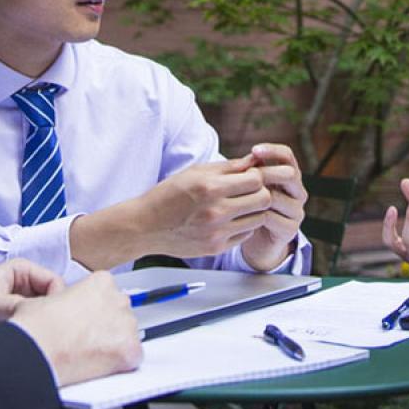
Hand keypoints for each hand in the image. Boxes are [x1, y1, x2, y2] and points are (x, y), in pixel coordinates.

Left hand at [0, 257, 64, 355]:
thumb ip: (19, 306)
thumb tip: (45, 316)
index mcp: (22, 270)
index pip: (57, 284)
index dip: (57, 302)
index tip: (49, 321)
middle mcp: (26, 286)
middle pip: (54, 301)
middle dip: (49, 317)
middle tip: (40, 333)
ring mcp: (22, 305)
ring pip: (46, 316)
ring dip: (40, 328)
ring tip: (27, 339)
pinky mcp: (17, 322)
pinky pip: (35, 329)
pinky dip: (33, 337)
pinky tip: (25, 345)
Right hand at [9, 270, 142, 386]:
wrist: (35, 351)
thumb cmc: (37, 327)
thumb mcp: (50, 296)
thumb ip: (70, 296)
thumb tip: (69, 307)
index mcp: (101, 282)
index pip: (108, 294)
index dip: (95, 309)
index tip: (85, 320)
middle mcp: (119, 299)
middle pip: (120, 313)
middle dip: (107, 325)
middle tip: (86, 338)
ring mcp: (127, 325)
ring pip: (128, 335)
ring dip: (114, 343)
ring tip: (89, 352)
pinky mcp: (131, 350)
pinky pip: (132, 357)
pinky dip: (119, 363)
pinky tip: (99, 364)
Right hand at [137, 155, 273, 257]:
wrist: (145, 226)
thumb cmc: (169, 194)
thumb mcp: (194, 172)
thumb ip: (227, 167)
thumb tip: (254, 161)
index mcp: (209, 188)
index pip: (256, 180)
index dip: (257, 176)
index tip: (248, 177)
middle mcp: (215, 212)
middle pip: (263, 200)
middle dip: (260, 192)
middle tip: (249, 191)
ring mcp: (216, 233)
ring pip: (259, 219)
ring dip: (254, 210)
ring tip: (240, 205)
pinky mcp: (216, 247)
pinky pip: (246, 234)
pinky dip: (243, 226)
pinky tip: (230, 219)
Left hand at [241, 143, 306, 270]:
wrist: (257, 242)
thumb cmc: (252, 208)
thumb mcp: (251, 187)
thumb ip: (251, 171)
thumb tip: (249, 155)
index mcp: (290, 177)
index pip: (287, 156)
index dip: (272, 151)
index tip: (254, 150)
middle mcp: (298, 193)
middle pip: (289, 174)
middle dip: (265, 173)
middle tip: (245, 176)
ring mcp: (296, 212)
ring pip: (277, 197)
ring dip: (256, 196)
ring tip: (237, 197)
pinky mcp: (290, 230)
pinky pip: (271, 218)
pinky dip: (254, 215)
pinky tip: (240, 215)